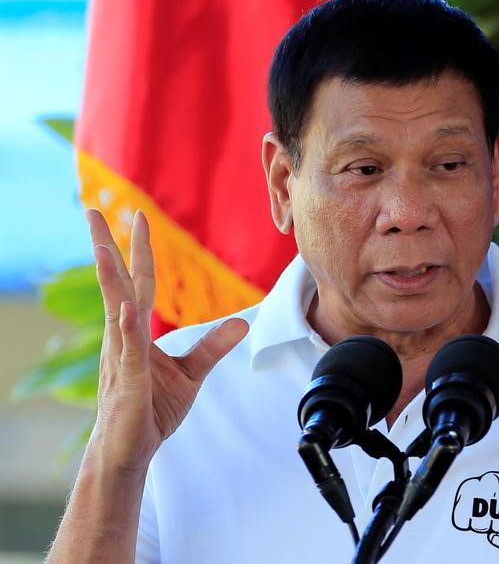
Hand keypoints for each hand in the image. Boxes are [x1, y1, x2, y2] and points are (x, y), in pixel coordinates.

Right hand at [86, 209, 247, 474]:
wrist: (130, 452)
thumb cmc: (151, 412)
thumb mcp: (190, 374)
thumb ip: (212, 347)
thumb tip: (242, 323)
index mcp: (136, 332)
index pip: (140, 283)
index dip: (140, 250)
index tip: (138, 217)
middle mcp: (122, 338)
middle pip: (117, 284)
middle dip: (106, 247)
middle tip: (91, 210)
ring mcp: (121, 358)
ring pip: (115, 309)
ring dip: (110, 277)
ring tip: (103, 245)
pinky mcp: (128, 383)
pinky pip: (129, 351)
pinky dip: (127, 329)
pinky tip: (126, 309)